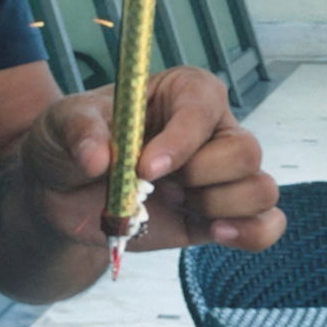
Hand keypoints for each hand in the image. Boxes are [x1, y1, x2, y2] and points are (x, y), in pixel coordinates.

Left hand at [18, 66, 285, 253]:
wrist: (60, 190)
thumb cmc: (68, 141)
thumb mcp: (60, 122)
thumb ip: (79, 131)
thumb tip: (99, 160)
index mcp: (180, 93)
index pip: (204, 105)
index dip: (183, 139)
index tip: (146, 167)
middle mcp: (210, 130)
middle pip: (245, 151)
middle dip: (200, 175)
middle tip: (155, 185)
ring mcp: (219, 175)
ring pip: (260, 188)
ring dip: (217, 205)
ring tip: (170, 202)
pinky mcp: (219, 215)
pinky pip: (266, 224)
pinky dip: (252, 234)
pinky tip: (216, 233)